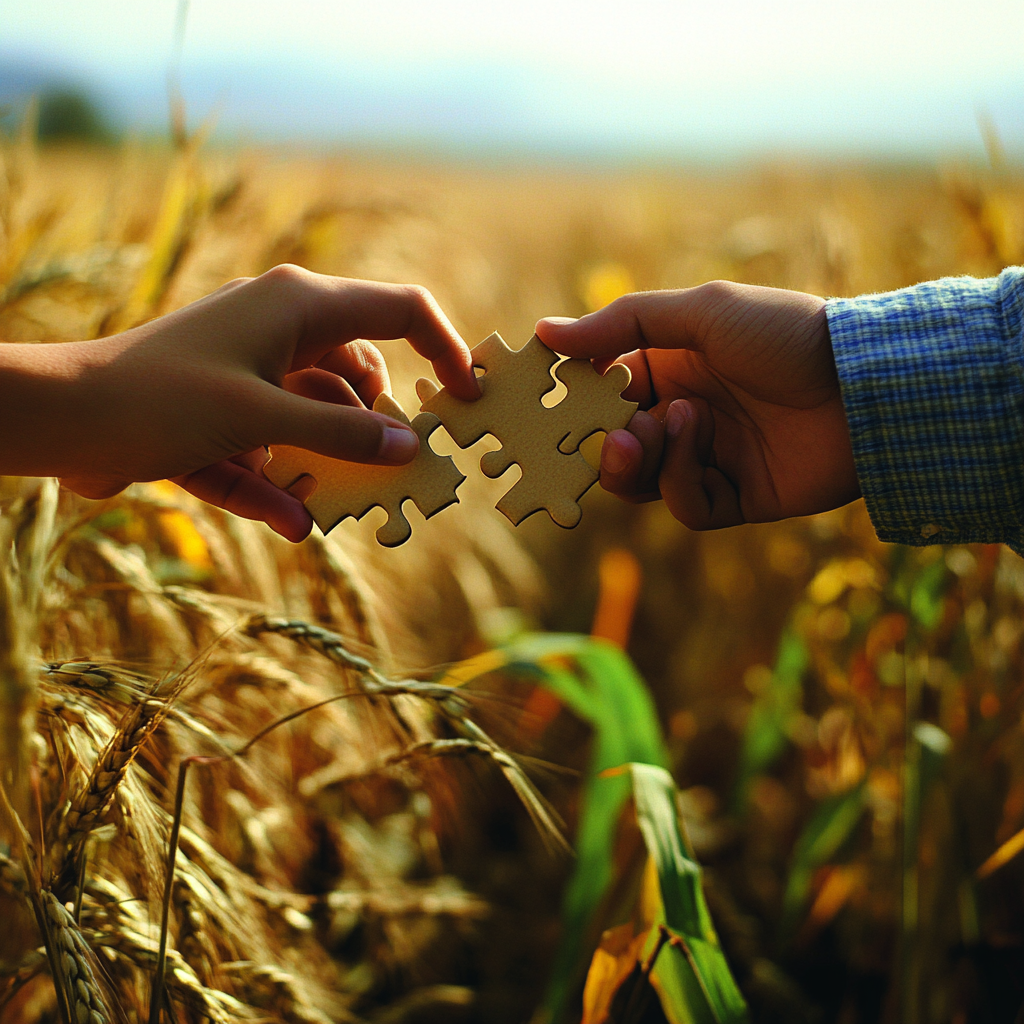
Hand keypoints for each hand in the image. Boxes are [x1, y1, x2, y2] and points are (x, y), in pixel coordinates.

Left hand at [0, 265, 478, 540]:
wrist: (60, 418)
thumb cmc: (159, 400)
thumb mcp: (262, 418)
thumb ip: (342, 433)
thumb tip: (410, 445)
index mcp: (300, 306)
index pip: (401, 310)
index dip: (446, 349)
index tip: (467, 397)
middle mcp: (282, 327)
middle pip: (361, 370)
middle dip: (376, 423)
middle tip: (396, 467)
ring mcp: (253, 367)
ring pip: (317, 412)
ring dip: (327, 460)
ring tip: (334, 506)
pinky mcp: (227, 407)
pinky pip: (273, 442)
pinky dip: (280, 479)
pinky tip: (290, 520)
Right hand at [535, 281, 859, 528]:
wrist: (864, 385)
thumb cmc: (783, 334)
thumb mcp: (700, 313)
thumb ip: (621, 324)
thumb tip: (545, 333)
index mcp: (668, 370)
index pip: (600, 395)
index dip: (570, 406)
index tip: (540, 409)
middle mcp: (682, 416)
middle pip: (613, 447)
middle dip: (604, 444)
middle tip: (616, 436)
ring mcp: (707, 459)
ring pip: (642, 483)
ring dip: (642, 461)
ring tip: (664, 428)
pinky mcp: (734, 499)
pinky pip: (685, 505)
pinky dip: (681, 478)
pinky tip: (702, 442)